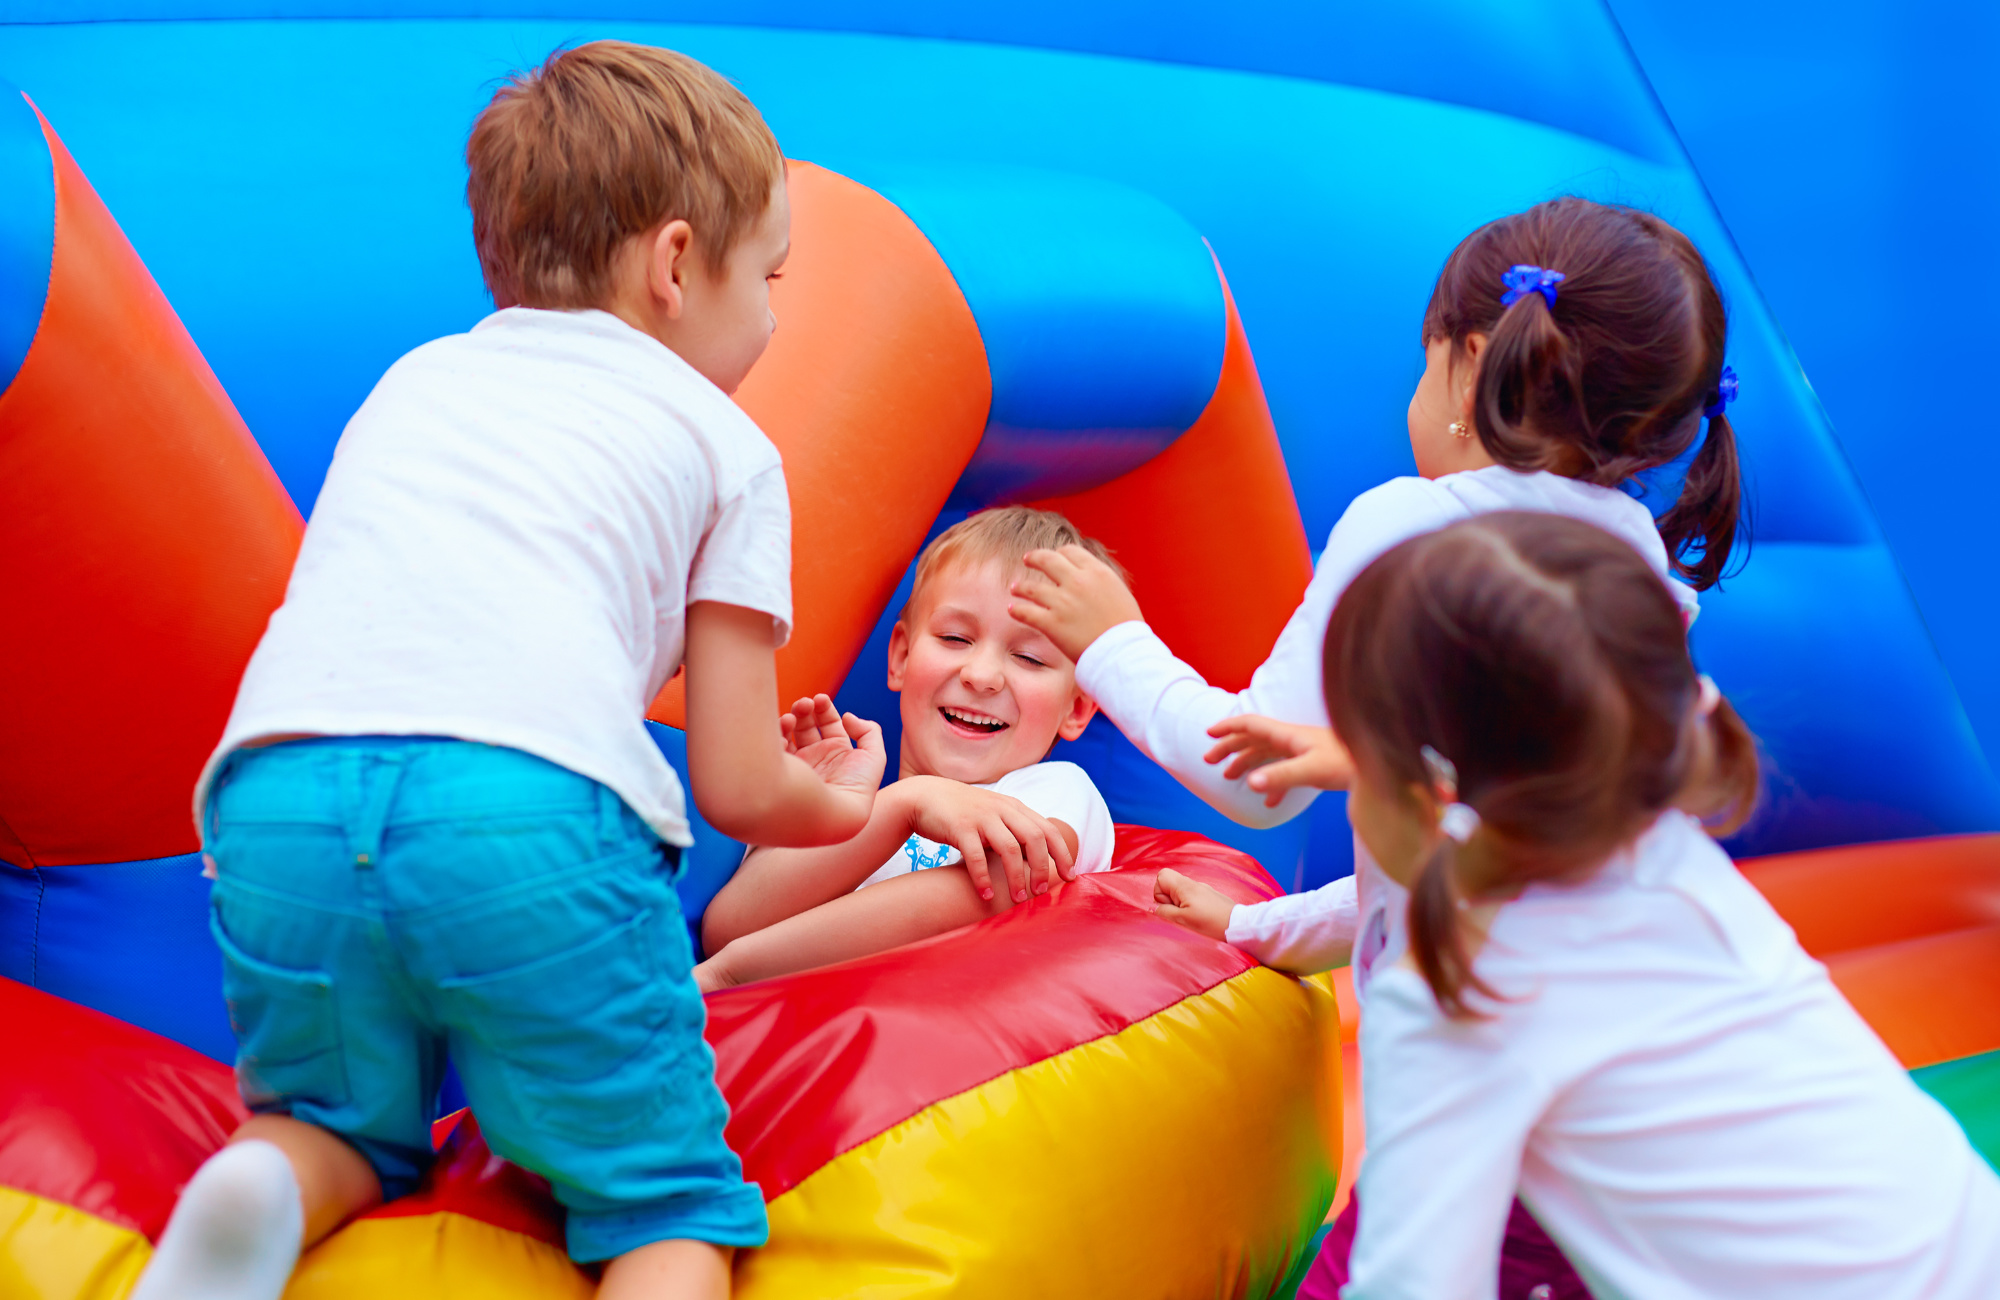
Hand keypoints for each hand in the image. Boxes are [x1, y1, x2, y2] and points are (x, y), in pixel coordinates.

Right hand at [780, 694, 886, 805]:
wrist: (827, 816)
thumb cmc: (852, 789)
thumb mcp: (873, 758)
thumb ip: (870, 732)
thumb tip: (848, 717)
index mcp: (836, 754)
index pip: (829, 724)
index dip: (825, 709)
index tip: (821, 699)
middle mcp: (815, 759)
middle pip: (807, 725)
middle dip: (805, 710)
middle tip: (804, 704)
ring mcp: (794, 766)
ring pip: (788, 734)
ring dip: (789, 719)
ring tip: (791, 717)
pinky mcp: (777, 772)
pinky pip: (772, 748)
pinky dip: (775, 738)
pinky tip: (781, 738)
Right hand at [900, 778, 1076, 903]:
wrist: (925, 796)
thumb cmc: (963, 813)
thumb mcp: (994, 814)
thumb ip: (1015, 830)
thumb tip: (1039, 859)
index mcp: (1014, 808)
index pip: (1047, 829)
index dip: (1062, 854)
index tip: (1071, 876)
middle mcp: (1001, 809)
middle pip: (1034, 838)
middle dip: (1042, 868)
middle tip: (1042, 892)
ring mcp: (981, 817)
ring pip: (1009, 849)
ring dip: (1017, 877)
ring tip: (1019, 899)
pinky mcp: (959, 827)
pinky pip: (976, 856)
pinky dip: (984, 878)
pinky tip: (987, 896)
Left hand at [1009, 544, 1142, 662]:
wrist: (1123, 653)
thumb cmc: (1126, 629)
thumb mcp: (1120, 593)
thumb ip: (1101, 583)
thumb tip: (1092, 581)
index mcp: (1096, 572)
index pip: (1070, 552)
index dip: (1059, 554)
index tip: (1054, 558)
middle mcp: (1077, 582)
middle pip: (1047, 560)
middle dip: (1034, 558)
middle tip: (1027, 560)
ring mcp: (1062, 602)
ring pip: (1031, 587)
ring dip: (1020, 586)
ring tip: (1015, 588)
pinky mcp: (1051, 624)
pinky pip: (1026, 612)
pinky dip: (1017, 610)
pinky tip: (1013, 609)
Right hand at [1153, 867, 1235, 940]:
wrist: (1238, 926)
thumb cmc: (1211, 923)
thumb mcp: (1183, 920)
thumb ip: (1165, 912)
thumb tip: (1153, 908)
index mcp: (1185, 886)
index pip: (1161, 876)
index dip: (1159, 893)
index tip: (1170, 907)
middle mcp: (1193, 884)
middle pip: (1169, 884)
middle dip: (1169, 900)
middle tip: (1180, 914)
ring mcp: (1202, 889)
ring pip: (1180, 893)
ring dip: (1180, 906)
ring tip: (1191, 918)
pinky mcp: (1209, 897)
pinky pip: (1191, 898)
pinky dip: (1190, 907)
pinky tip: (1200, 918)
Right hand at [1204, 716, 1352, 805]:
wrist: (1380, 768)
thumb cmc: (1349, 765)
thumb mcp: (1311, 770)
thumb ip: (1280, 777)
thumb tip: (1250, 783)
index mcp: (1288, 736)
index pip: (1251, 725)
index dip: (1228, 728)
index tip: (1208, 734)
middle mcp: (1293, 741)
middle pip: (1254, 739)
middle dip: (1230, 747)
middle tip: (1209, 760)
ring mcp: (1303, 752)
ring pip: (1267, 755)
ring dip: (1247, 763)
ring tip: (1230, 778)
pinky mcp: (1314, 766)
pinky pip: (1285, 772)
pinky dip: (1272, 784)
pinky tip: (1270, 803)